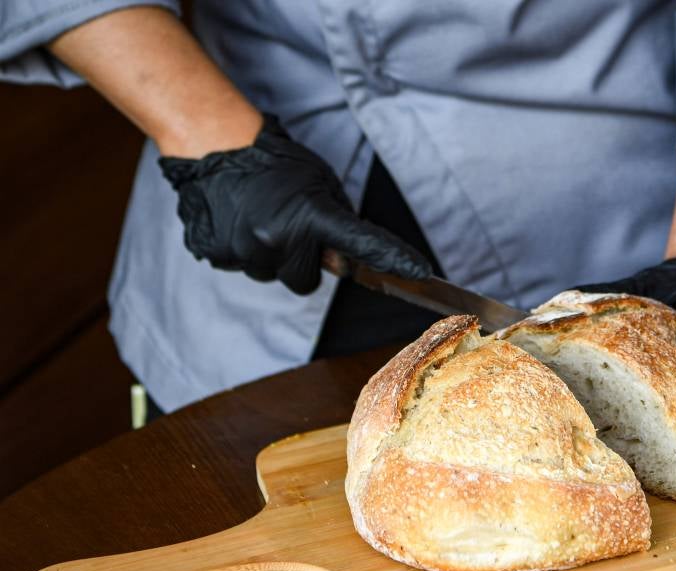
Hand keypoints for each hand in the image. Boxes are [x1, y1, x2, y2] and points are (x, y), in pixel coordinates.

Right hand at [158, 115, 431, 294]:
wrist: (216, 148)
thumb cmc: (274, 163)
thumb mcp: (319, 182)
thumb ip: (338, 219)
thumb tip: (348, 251)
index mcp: (312, 216)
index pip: (364, 245)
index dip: (394, 260)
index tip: (422, 274)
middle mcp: (280, 240)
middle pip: (307, 281)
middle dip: (304, 261)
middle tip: (292, 229)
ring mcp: (247, 251)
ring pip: (274, 276)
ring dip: (275, 257)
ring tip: (262, 220)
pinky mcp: (219, 256)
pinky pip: (244, 268)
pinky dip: (247, 252)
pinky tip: (242, 224)